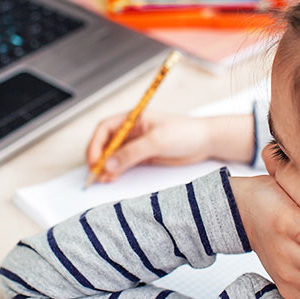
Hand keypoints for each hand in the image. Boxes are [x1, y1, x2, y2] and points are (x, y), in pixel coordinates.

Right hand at [86, 112, 215, 182]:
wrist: (205, 142)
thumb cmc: (185, 132)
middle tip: (96, 173)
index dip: (95, 144)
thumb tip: (109, 163)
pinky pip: (123, 163)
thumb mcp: (157, 141)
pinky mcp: (142, 156)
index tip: (94, 160)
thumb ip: (132, 152)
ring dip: (106, 166)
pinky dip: (116, 171)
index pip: (105, 129)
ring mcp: (136, 144)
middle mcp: (131, 131)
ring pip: (113, 155)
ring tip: (104, 179)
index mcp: (132, 119)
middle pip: (105, 143)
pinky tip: (112, 178)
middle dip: (98, 158)